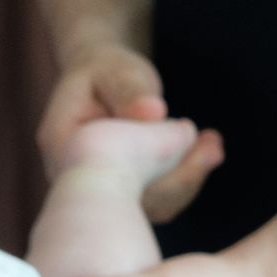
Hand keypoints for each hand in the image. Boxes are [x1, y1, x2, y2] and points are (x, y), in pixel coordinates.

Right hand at [37, 44, 216, 222]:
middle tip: (213, 146)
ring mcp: (97, 194)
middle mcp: (73, 179)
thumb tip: (154, 113)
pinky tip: (205, 154)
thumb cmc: (105, 72)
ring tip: (213, 147)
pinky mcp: (123, 198)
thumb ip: (130, 90)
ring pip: (149, 206)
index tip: (185, 127)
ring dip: (188, 180)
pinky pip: (158, 204)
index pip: (107, 167)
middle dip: (179, 175)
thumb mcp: (115, 70)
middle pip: (130, 196)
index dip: (151, 158)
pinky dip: (186, 183)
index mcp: (62, 143)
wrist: (99, 82)